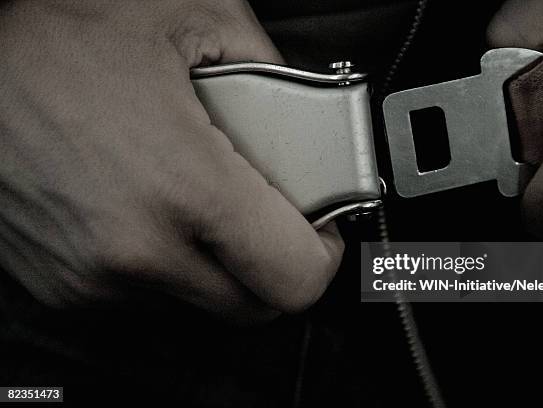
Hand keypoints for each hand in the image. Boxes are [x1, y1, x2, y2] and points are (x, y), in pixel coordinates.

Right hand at [0, 0, 343, 322]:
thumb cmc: (58, 30)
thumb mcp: (192, 18)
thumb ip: (273, 75)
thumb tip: (306, 122)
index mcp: (184, 188)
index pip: (294, 278)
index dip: (319, 255)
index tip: (317, 229)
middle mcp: (137, 251)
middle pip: (253, 305)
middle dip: (272, 264)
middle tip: (266, 216)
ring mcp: (95, 278)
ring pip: (198, 303)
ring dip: (215, 264)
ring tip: (197, 202)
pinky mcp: (64, 286)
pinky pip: (144, 296)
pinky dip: (164, 263)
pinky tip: (149, 209)